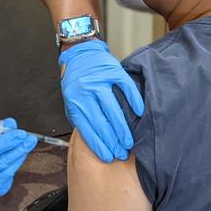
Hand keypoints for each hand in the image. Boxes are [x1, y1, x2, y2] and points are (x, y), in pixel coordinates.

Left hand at [59, 40, 144, 161]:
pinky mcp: (112, 70)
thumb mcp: (72, 101)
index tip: (108, 156)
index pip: (87, 129)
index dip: (99, 145)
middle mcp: (85, 92)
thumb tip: (95, 141)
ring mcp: (99, 81)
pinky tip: (139, 112)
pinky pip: (125, 88)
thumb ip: (81, 118)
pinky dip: (133, 101)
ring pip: (113, 109)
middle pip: (101, 123)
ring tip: (129, 142)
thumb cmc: (76, 82)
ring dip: (122, 129)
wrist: (79, 54)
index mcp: (75, 102)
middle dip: (112, 141)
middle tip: (122, 153)